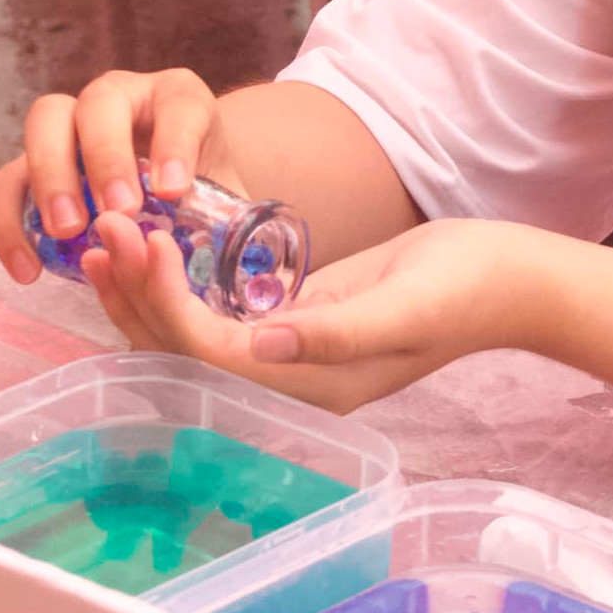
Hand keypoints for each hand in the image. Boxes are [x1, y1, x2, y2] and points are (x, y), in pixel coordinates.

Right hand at [0, 68, 243, 284]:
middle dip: (106, 156)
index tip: (173, 192)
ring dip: (51, 178)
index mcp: (178, 98)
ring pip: (44, 125)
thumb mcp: (226, 201)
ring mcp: (71, 125)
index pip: (178, 106)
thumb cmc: (203, 198)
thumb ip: (229, 223)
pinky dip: (8, 222)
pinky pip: (7, 180)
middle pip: (99, 103)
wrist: (172, 199)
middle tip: (118, 211)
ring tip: (67, 233)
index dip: (174, 145)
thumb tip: (243, 265)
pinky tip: (28, 270)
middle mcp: (121, 98)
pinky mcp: (34, 162)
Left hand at [78, 214, 551, 413]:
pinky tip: (151, 246)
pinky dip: (176, 283)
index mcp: (311, 388)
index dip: (165, 304)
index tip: (141, 240)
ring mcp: (288, 355)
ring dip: (145, 290)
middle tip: (107, 224)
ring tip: (109, 232)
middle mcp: (287, 383)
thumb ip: (336, 333)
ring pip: (189, 335)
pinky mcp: (292, 323)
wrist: (505, 277)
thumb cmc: (464, 288)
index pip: (209, 356)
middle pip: (183, 352)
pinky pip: (213, 314)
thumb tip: (263, 344)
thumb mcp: (406, 307)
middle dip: (138, 293)